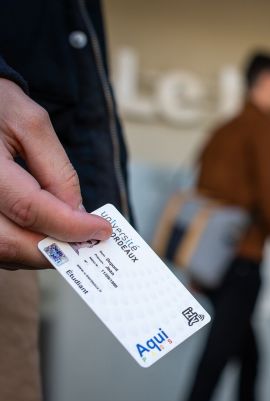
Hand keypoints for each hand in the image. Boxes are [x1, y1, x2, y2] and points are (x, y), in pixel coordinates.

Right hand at [0, 79, 111, 268]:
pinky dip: (22, 246)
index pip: (30, 210)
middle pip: (11, 243)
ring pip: (2, 252)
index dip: (71, 226)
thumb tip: (77, 212)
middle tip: (89, 243)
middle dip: (57, 249)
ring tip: (69, 237)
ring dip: (39, 252)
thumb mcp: (30, 123)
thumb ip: (57, 170)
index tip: (102, 229)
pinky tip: (43, 233)